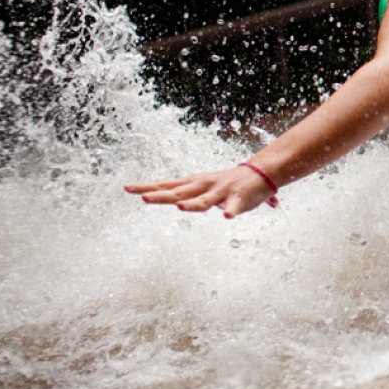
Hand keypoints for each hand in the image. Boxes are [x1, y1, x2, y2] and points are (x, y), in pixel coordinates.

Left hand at [125, 165, 274, 218]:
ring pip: (204, 200)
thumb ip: (190, 195)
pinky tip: (227, 216)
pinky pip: (234, 206)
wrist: (262, 172)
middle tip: (144, 198)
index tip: (127, 188)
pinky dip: (230, 210)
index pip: (167, 184)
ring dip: (193, 204)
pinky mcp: (239, 198)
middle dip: (163, 195)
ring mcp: (221, 192)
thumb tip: (174, 200)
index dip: (148, 186)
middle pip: (180, 192)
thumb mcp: (206, 185)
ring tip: (180, 207)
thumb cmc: (230, 182)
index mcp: (195, 183)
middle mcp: (205, 185)